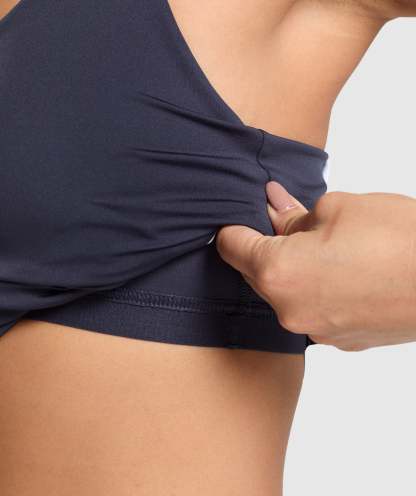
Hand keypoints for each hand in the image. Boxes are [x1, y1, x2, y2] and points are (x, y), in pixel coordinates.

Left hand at [215, 182, 415, 350]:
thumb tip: (272, 205)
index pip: (232, 248)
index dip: (232, 227)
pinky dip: (314, 289)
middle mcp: (288, 311)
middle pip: (255, 273)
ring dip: (290, 268)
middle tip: (283, 218)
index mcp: (277, 275)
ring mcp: (315, 331)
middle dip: (263, 246)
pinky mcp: (341, 340)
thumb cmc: (398, 237)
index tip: (240, 216)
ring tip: (318, 243)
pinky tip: (337, 270)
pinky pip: (311, 309)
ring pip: (284, 293)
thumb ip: (293, 214)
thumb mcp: (337, 208)